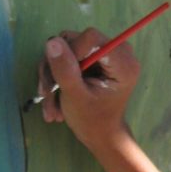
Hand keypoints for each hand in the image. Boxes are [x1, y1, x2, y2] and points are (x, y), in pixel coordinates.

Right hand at [38, 28, 140, 154]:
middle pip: (75, 40)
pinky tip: (54, 99)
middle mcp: (116, 52)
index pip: (91, 38)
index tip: (61, 76)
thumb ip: (65, 69)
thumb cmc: (92, 120)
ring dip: (52, 76)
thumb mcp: (75, 97)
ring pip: (66, 48)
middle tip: (47, 94)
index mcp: (123, 63)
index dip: (70, 52)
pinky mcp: (92, 57)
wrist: (100, 134)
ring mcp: (103, 53)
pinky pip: (67, 55)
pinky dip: (57, 76)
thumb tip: (52, 41)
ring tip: (51, 106)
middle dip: (56, 67)